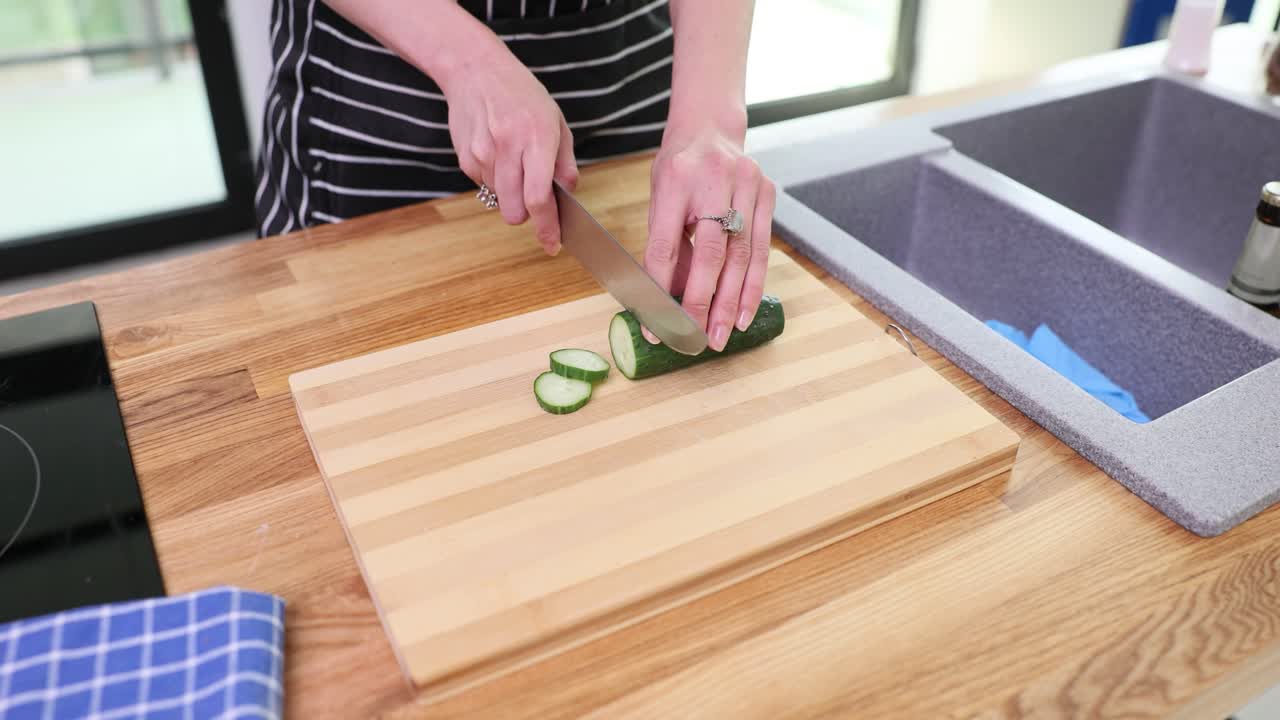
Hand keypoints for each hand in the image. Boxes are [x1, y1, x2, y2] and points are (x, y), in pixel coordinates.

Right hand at [438, 44, 577, 253]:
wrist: (475, 71)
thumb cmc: (522, 95)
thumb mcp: (555, 122)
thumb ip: (564, 161)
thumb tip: (568, 193)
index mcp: (537, 139)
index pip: (540, 197)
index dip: (547, 227)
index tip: (552, 244)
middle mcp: (508, 148)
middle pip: (516, 211)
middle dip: (528, 216)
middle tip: (535, 198)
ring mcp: (483, 154)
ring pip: (500, 201)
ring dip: (511, 194)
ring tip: (514, 162)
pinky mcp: (466, 158)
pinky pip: (484, 186)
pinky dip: (495, 180)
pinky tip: (498, 154)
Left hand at [644, 122, 775, 351]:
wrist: (711, 128)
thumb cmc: (679, 170)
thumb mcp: (661, 200)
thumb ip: (668, 246)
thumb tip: (671, 301)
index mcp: (676, 181)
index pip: (665, 245)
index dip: (660, 291)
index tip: (656, 326)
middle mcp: (715, 180)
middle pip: (710, 254)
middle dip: (703, 303)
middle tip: (696, 340)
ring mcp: (747, 184)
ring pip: (742, 255)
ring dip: (731, 302)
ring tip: (720, 335)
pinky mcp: (768, 193)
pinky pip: (762, 249)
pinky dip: (752, 285)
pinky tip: (743, 313)